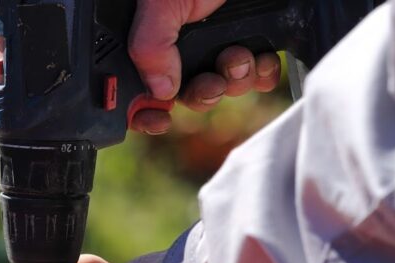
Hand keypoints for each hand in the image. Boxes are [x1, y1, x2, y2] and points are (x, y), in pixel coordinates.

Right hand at [128, 0, 281, 134]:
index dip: (142, 109)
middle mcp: (179, 39)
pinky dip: (259, 73)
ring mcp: (215, 40)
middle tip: (210, 83)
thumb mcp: (160, 0)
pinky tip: (260, 58)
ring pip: (220, 87)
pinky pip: (253, 74)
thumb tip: (158, 90)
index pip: (134, 84)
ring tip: (238, 57)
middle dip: (200, 94)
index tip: (157, 119)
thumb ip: (150, 45)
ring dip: (232, 81)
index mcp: (147, 30)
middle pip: (182, 93)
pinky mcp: (249, 38)